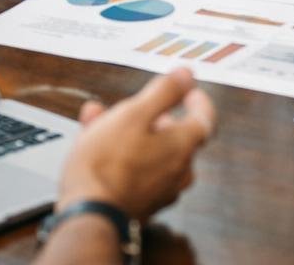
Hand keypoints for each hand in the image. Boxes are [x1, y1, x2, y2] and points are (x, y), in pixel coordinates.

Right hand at [57, 69, 215, 219]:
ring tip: (100, 124)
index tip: (188, 90)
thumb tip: (187, 75)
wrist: (88, 218)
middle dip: (151, 116)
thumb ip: (164, 92)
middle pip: (174, 135)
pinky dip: (123, 156)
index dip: (197, 100)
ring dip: (130, 135)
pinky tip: (94, 149)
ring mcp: (161, 192)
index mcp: (184, 146)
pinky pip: (138, 172)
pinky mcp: (141, 205)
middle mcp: (179, 172)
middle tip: (131, 106)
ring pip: (151, 153)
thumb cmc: (107, 165)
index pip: (205, 118)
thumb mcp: (134, 114)